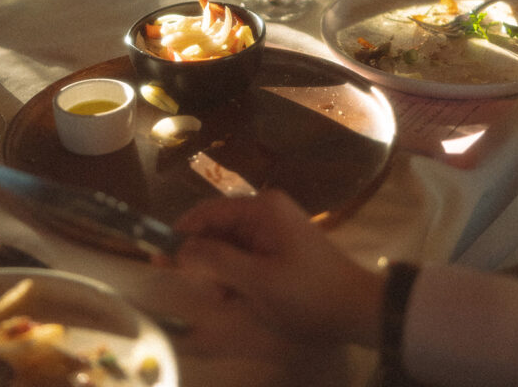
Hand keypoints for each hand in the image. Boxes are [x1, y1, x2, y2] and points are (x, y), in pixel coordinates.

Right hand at [174, 189, 382, 346]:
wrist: (358, 309)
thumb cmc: (306, 292)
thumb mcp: (256, 281)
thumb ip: (216, 260)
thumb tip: (181, 247)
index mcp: (261, 208)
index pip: (207, 212)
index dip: (181, 234)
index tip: (159, 258)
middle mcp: (266, 210)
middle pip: (218, 229)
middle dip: (207, 262)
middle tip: (210, 294)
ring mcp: (275, 229)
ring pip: (230, 247)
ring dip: (223, 275)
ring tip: (231, 301)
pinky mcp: (281, 248)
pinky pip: (247, 257)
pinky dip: (239, 278)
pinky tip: (244, 300)